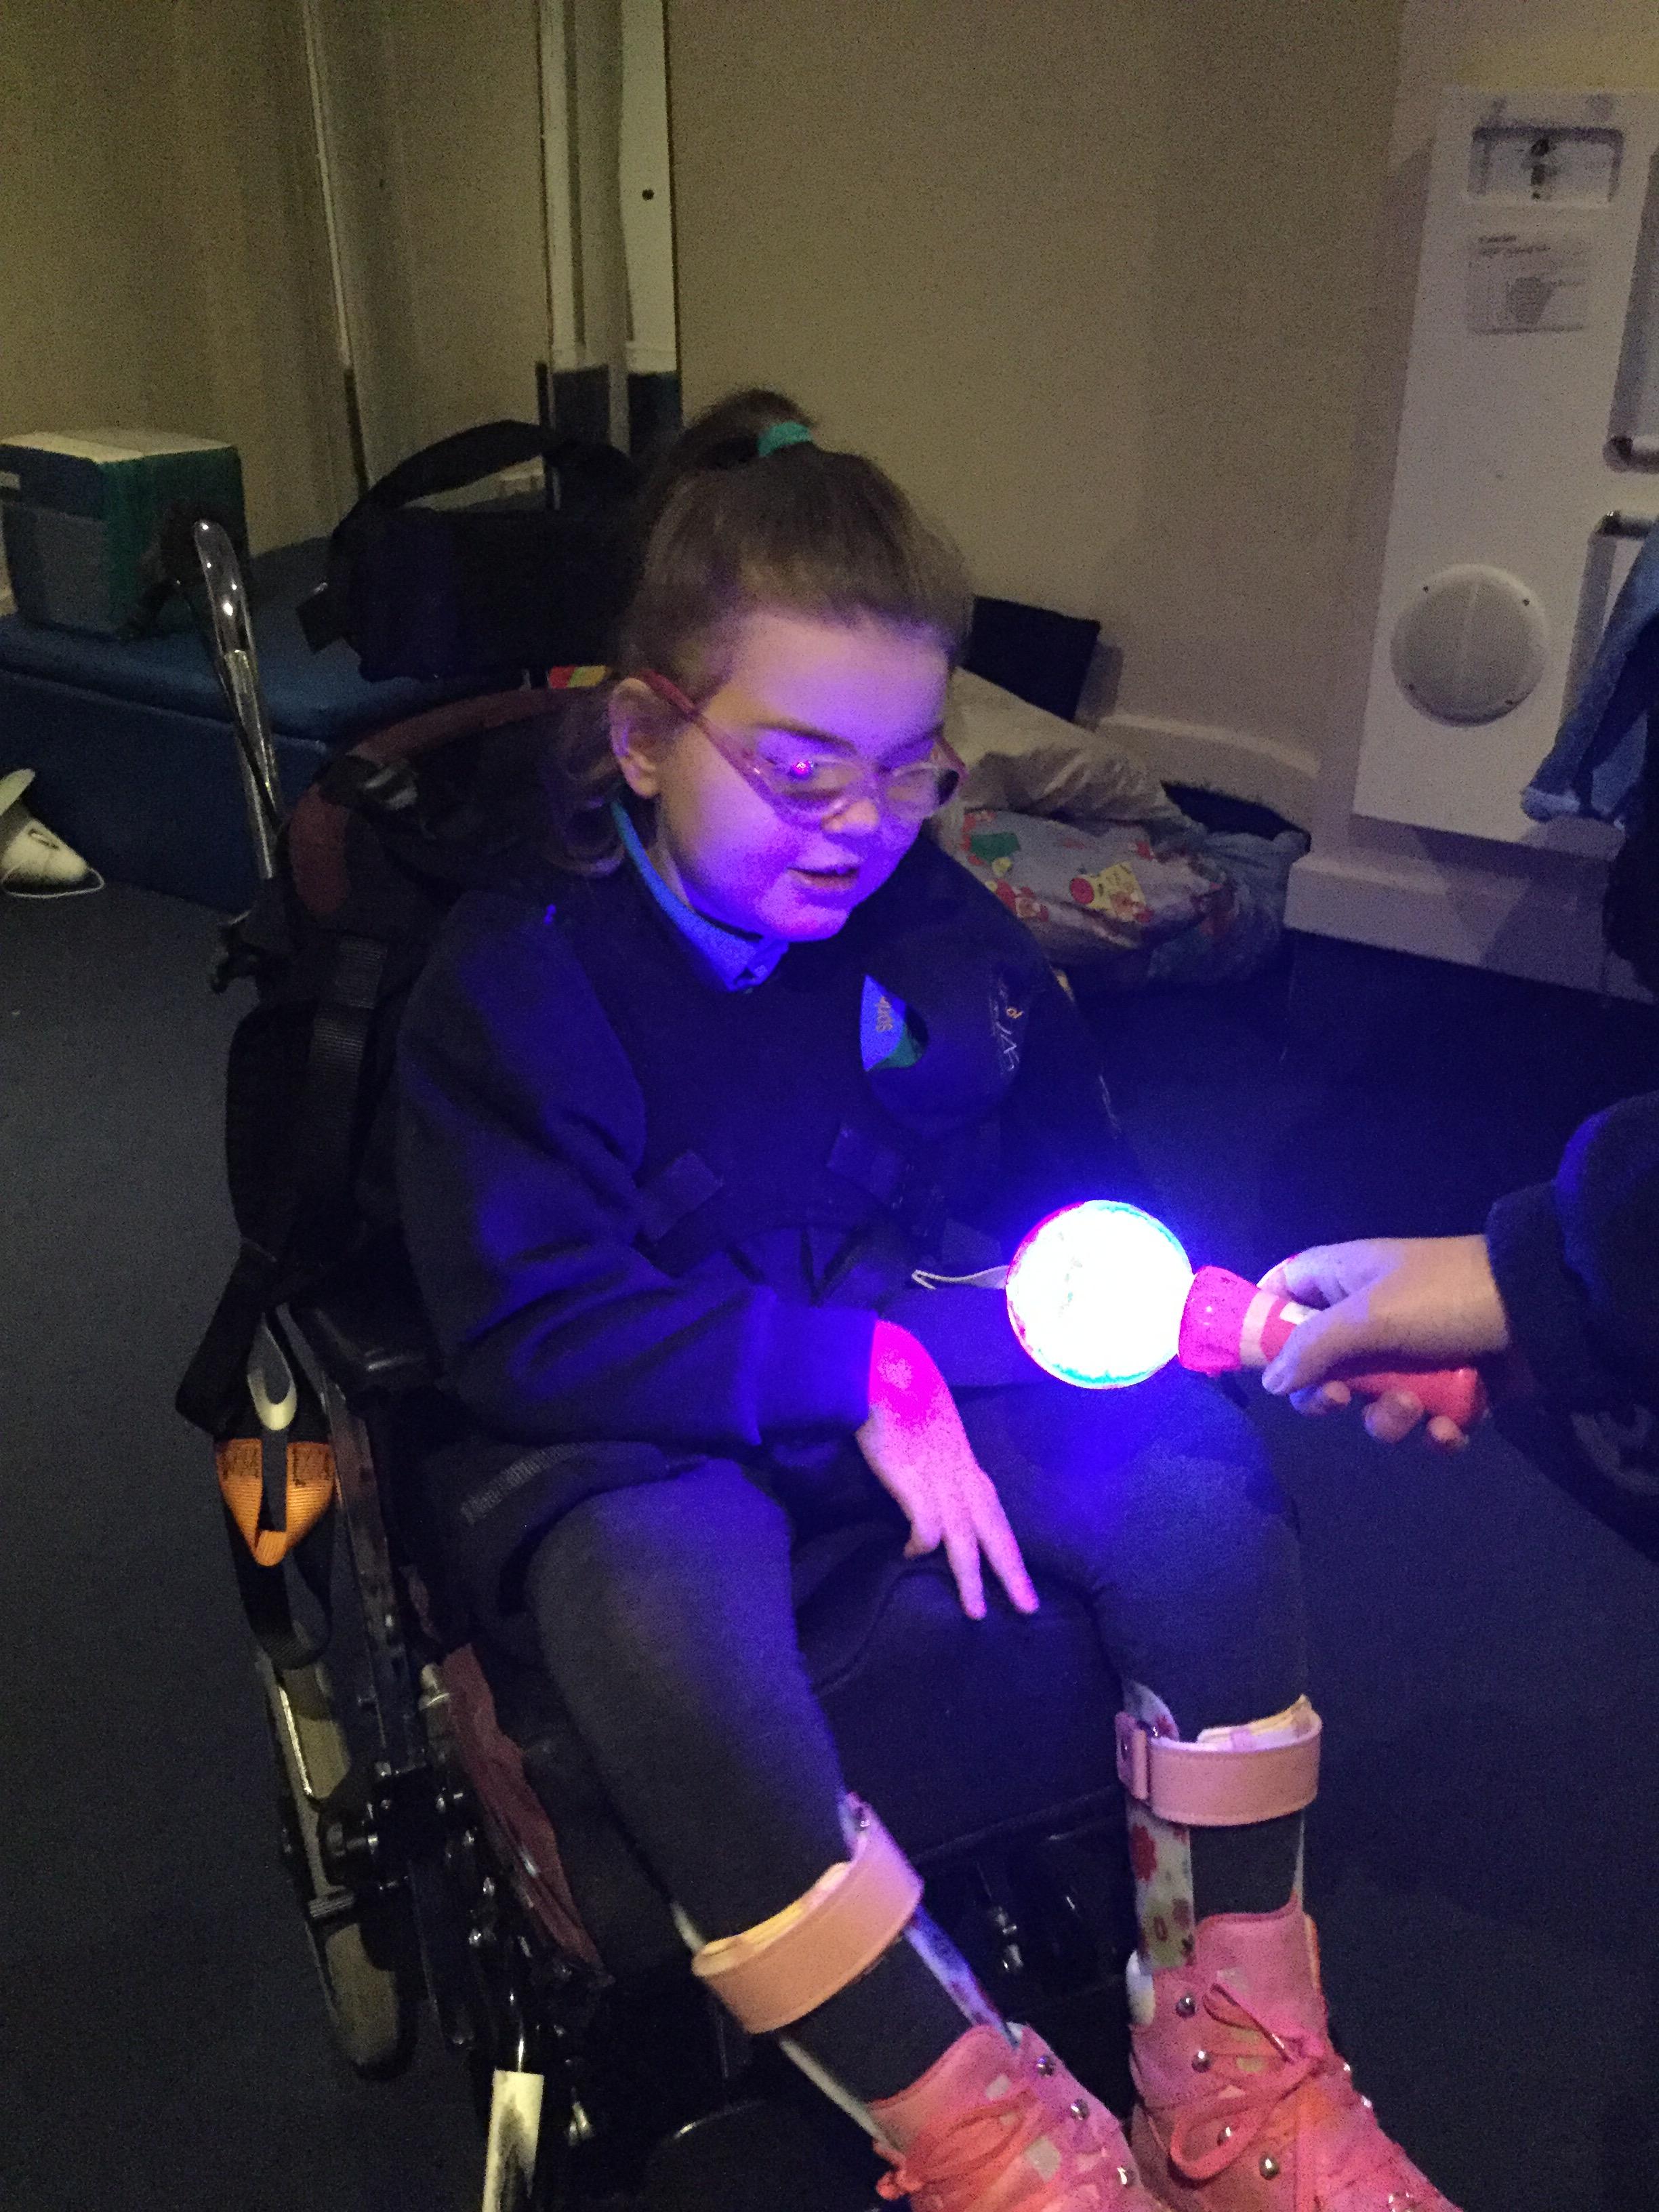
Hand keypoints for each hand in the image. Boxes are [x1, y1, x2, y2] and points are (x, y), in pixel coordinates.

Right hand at [856, 1320, 1039, 1619]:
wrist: (885, 1371)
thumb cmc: (904, 1398)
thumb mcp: (931, 1435)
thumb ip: (936, 1462)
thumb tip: (930, 1491)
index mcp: (967, 1465)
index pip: (997, 1516)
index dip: (1008, 1550)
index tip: (1021, 1582)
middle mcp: (962, 1475)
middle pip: (995, 1531)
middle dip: (1012, 1572)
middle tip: (1028, 1609)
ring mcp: (940, 1478)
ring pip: (965, 1537)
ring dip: (971, 1576)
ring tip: (977, 1612)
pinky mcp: (913, 1478)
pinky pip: (926, 1524)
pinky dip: (923, 1544)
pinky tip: (911, 1556)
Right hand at [1258, 1236, 1514, 1449]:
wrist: (1542, 1312)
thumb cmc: (1443, 1297)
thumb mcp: (1369, 1316)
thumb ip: (1312, 1348)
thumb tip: (1268, 1382)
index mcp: (1343, 1278)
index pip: (1282, 1289)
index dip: (1264, 1322)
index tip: (1258, 1364)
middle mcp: (1369, 1315)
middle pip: (1319, 1363)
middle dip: (1329, 1393)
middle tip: (1342, 1398)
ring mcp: (1409, 1353)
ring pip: (1371, 1401)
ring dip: (1388, 1417)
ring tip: (1416, 1408)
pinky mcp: (1448, 1386)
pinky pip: (1422, 1421)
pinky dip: (1435, 1431)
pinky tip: (1452, 1429)